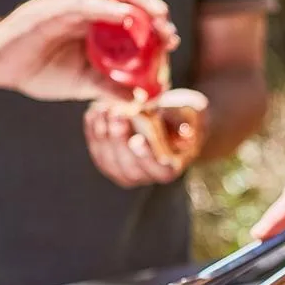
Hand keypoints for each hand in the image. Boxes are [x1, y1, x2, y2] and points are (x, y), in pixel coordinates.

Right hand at [0, 0, 180, 101]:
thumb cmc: (35, 70)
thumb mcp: (82, 83)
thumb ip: (109, 86)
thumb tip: (140, 99)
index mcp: (90, 19)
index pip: (127, 7)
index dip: (151, 19)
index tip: (170, 39)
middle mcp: (81, 5)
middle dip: (149, 3)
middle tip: (167, 26)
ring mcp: (66, 4)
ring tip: (156, 15)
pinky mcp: (51, 10)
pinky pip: (83, 2)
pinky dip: (108, 8)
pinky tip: (128, 19)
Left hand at [85, 88, 207, 187]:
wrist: (169, 115)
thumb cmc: (185, 114)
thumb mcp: (191, 113)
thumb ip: (184, 121)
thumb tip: (186, 132)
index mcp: (171, 168)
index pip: (160, 171)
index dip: (147, 158)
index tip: (138, 139)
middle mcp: (147, 176)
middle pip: (129, 168)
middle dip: (120, 141)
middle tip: (117, 114)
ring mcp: (124, 171)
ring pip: (108, 161)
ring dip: (103, 135)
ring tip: (104, 109)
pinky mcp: (108, 160)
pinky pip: (96, 150)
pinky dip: (93, 130)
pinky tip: (94, 111)